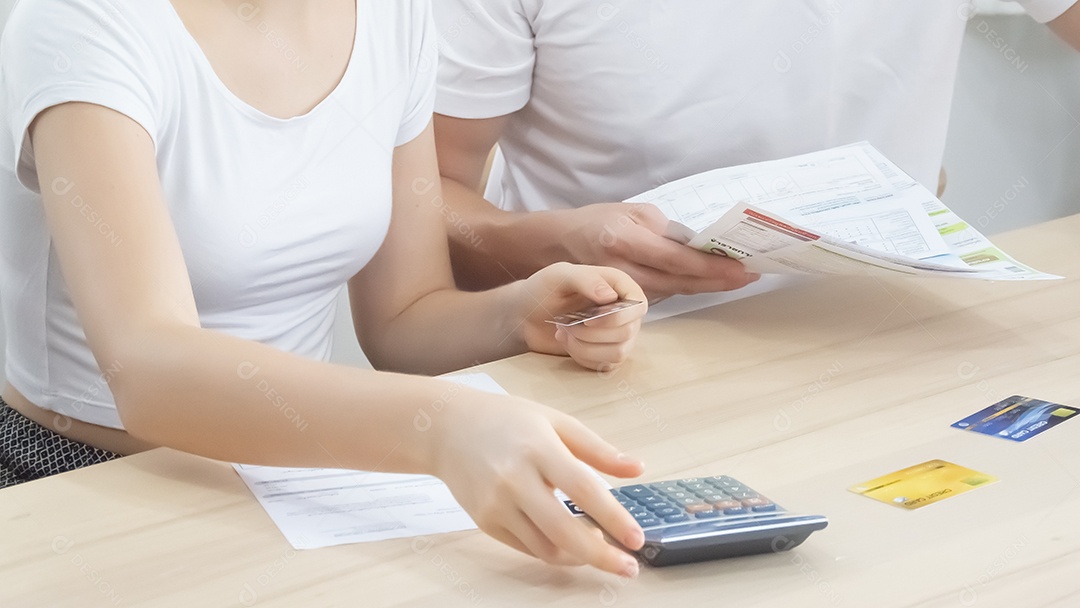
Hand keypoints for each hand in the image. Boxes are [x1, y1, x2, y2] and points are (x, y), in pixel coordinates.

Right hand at [431, 390, 645, 575]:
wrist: (448, 428)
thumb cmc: (506, 420)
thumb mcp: (555, 422)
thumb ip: (597, 449)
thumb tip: (637, 468)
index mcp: (538, 448)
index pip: (584, 490)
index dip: (614, 518)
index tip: (637, 539)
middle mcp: (514, 480)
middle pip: (563, 531)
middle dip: (601, 556)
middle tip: (628, 567)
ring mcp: (496, 504)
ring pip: (546, 548)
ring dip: (579, 557)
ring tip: (599, 546)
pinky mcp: (485, 521)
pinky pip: (527, 547)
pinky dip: (554, 550)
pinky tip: (569, 542)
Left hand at [517, 262, 646, 370]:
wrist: (527, 313)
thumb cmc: (544, 289)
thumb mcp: (560, 275)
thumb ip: (585, 279)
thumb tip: (611, 296)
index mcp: (619, 286)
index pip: (639, 305)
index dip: (618, 317)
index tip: (589, 319)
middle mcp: (624, 311)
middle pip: (628, 332)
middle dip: (591, 333)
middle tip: (566, 324)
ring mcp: (617, 335)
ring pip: (618, 353)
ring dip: (585, 347)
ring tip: (564, 333)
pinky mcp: (606, 354)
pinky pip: (605, 366)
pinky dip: (582, 357)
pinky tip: (567, 343)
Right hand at [556, 203, 759, 298]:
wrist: (562, 243)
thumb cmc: (599, 221)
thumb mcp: (633, 212)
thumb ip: (666, 230)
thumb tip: (699, 246)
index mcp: (624, 239)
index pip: (676, 259)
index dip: (710, 267)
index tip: (741, 268)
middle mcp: (621, 268)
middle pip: (679, 283)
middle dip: (717, 281)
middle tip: (750, 275)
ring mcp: (621, 289)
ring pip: (674, 292)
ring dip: (706, 286)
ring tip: (738, 276)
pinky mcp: (624, 299)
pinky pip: (663, 295)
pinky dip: (688, 288)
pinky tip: (709, 281)